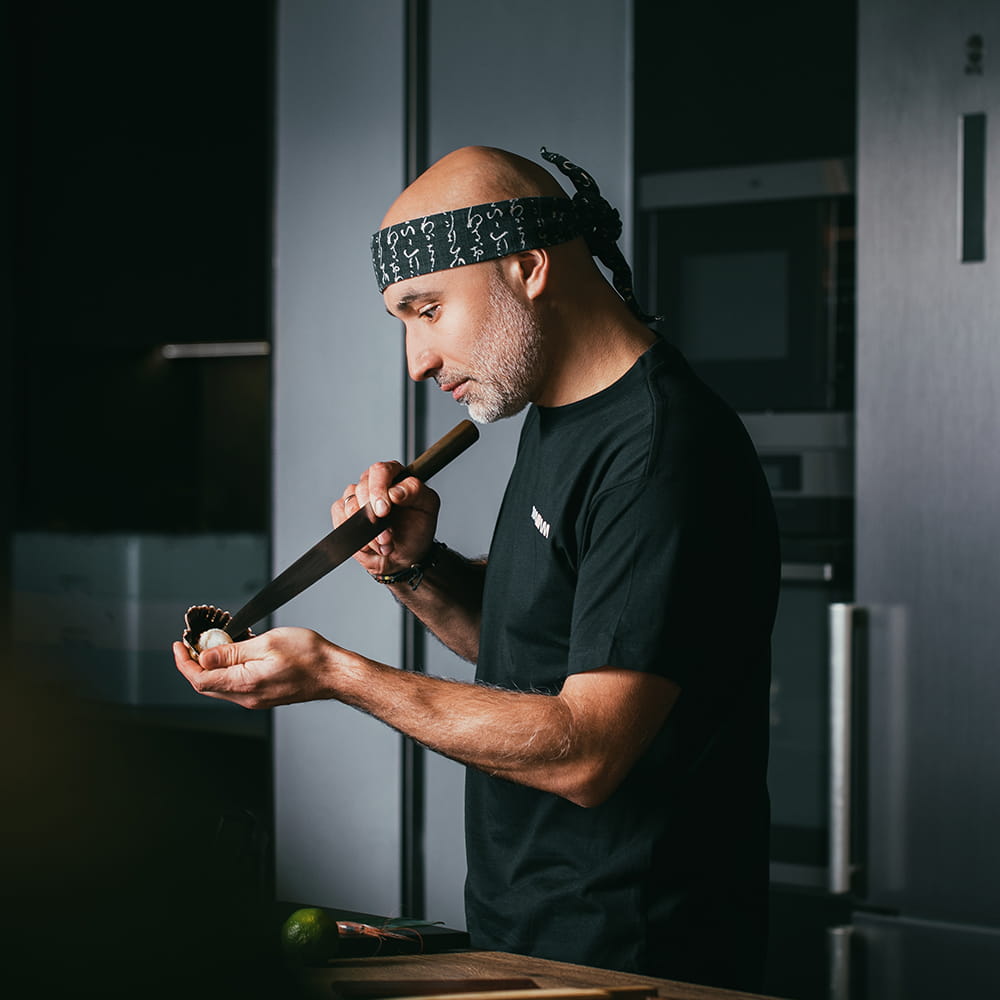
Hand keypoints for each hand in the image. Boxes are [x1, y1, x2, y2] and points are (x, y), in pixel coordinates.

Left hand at [172, 627, 340, 708]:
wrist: (333, 673)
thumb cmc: (308, 656)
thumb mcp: (266, 643)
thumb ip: (232, 652)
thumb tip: (204, 656)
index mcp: (245, 683)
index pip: (199, 679)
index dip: (183, 663)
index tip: (178, 646)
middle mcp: (247, 697)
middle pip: (206, 684)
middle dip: (193, 663)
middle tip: (192, 642)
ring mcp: (255, 699)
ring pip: (220, 685)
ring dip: (210, 667)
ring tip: (212, 643)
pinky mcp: (263, 696)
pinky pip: (235, 685)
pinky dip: (225, 670)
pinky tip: (233, 654)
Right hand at [331, 460, 439, 576]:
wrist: (405, 556)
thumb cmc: (417, 529)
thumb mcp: (427, 507)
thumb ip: (415, 491)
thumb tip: (394, 491)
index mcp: (394, 475)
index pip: (380, 470)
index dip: (379, 489)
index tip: (383, 511)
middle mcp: (373, 483)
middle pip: (361, 488)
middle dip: (373, 517)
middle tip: (387, 535)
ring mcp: (357, 498)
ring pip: (350, 506)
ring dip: (367, 531)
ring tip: (384, 542)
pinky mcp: (344, 513)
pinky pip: (340, 519)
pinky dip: (356, 536)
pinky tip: (371, 544)